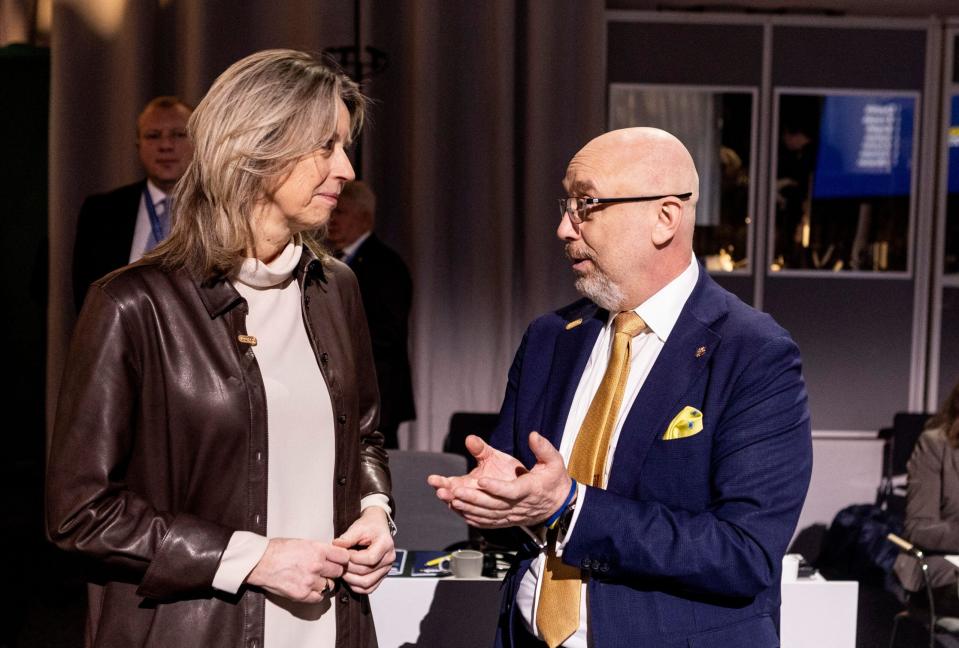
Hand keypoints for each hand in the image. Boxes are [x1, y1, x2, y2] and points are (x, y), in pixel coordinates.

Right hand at [246, 538, 349, 602]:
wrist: (260, 562)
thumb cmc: (277, 550)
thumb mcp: (303, 542)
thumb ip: (319, 549)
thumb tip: (331, 554)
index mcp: (318, 550)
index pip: (343, 556)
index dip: (343, 559)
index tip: (341, 561)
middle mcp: (316, 565)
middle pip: (338, 572)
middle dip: (334, 571)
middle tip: (327, 571)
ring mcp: (310, 581)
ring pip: (329, 585)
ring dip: (324, 583)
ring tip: (314, 579)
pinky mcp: (302, 594)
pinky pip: (319, 598)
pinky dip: (316, 594)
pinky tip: (310, 588)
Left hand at [332, 507, 394, 593]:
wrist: (376, 526)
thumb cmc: (369, 526)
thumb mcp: (358, 527)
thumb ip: (347, 537)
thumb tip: (335, 546)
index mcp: (386, 544)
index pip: (369, 558)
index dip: (352, 559)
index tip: (342, 554)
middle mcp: (389, 558)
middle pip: (366, 572)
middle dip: (348, 569)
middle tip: (338, 563)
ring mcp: (387, 569)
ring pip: (367, 583)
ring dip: (351, 580)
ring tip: (342, 570)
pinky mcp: (382, 576)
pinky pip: (369, 588)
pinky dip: (357, 586)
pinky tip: (349, 578)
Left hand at [446, 432, 571, 528]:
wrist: (559, 505)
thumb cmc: (554, 479)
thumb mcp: (554, 461)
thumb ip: (543, 448)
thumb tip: (533, 435)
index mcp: (531, 489)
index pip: (512, 491)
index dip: (496, 488)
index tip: (481, 481)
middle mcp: (519, 505)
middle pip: (494, 505)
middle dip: (474, 498)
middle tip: (455, 490)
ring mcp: (512, 515)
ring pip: (488, 515)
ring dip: (469, 508)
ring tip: (451, 499)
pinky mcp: (507, 520)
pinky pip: (488, 522)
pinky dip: (473, 518)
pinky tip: (459, 511)